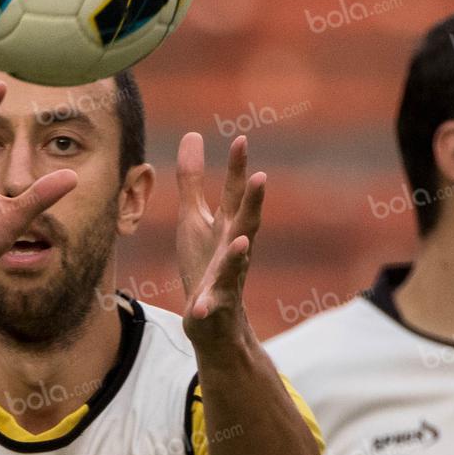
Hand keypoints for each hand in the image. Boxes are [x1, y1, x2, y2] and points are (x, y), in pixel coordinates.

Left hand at [175, 133, 265, 347]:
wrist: (214, 320)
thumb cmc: (205, 261)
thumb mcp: (194, 217)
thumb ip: (193, 179)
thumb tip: (192, 135)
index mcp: (229, 226)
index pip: (236, 192)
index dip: (239, 166)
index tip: (241, 139)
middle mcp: (234, 249)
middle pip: (247, 222)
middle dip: (253, 201)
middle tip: (261, 177)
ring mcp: (227, 278)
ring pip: (236, 264)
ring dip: (239, 254)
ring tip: (242, 242)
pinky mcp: (214, 305)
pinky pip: (211, 305)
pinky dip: (208, 305)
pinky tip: (201, 306)